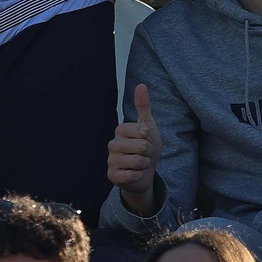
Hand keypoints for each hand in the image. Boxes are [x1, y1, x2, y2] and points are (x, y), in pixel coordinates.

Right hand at [109, 82, 161, 213]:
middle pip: (141, 146)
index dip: (150, 137)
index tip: (146, 140)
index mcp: (120, 130)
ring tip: (140, 164)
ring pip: (137, 161)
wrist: (145, 172)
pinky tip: (135, 174)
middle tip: (144, 154)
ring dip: (145, 164)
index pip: (143, 131)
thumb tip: (141, 85)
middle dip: (149, 152)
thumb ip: (143, 106)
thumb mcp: (148, 126)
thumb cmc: (146, 147)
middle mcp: (112, 144)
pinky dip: (139, 175)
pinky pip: (132, 175)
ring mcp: (110, 160)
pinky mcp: (112, 176)